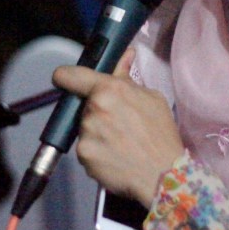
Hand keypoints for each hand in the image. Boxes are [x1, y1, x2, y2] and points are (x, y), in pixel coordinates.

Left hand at [54, 51, 184, 207]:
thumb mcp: (151, 98)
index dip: (66, 76)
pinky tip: (115, 156)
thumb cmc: (160, 135)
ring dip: (96, 132)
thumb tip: (125, 54)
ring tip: (120, 142)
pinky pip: (85, 148)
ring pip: (84, 127)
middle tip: (118, 122)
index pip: (70, 75)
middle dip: (95, 111)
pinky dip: (96, 152)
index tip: (66, 80)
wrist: (162, 175)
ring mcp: (86, 133)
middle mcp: (93, 109)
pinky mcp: (83, 155)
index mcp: (109, 90)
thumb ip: (128, 77)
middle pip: (82, 105)